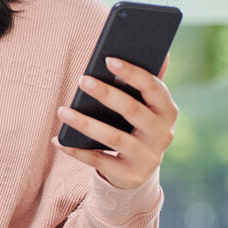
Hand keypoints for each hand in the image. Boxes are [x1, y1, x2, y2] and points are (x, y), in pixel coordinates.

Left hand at [52, 53, 177, 189]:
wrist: (137, 171)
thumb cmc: (136, 127)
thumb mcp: (145, 106)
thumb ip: (147, 82)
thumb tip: (162, 52)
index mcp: (168, 112)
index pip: (154, 88)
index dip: (133, 73)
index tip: (108, 59)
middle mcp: (163, 135)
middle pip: (133, 111)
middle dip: (107, 94)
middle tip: (83, 79)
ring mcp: (148, 158)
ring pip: (114, 138)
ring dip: (86, 124)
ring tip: (63, 111)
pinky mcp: (130, 176)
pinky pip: (99, 161)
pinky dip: (77, 151)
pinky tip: (59, 140)